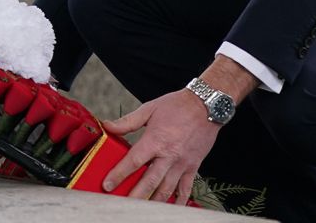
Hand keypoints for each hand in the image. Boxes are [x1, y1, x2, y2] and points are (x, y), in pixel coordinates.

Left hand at [101, 89, 220, 202]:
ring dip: (153, 202)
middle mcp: (169, 154)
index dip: (119, 174)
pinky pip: (186, 188)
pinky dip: (178, 201)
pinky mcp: (193, 166)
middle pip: (149, 181)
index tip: (108, 185)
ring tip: (142, 210)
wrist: (207, 105)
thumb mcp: (150, 109)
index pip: (134, 161)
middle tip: (122, 205)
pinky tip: (171, 208)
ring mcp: (182, 163)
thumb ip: (128, 122)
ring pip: (166, 189)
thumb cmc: (179, 106)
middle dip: (134, 196)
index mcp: (155, 140)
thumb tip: (108, 126)